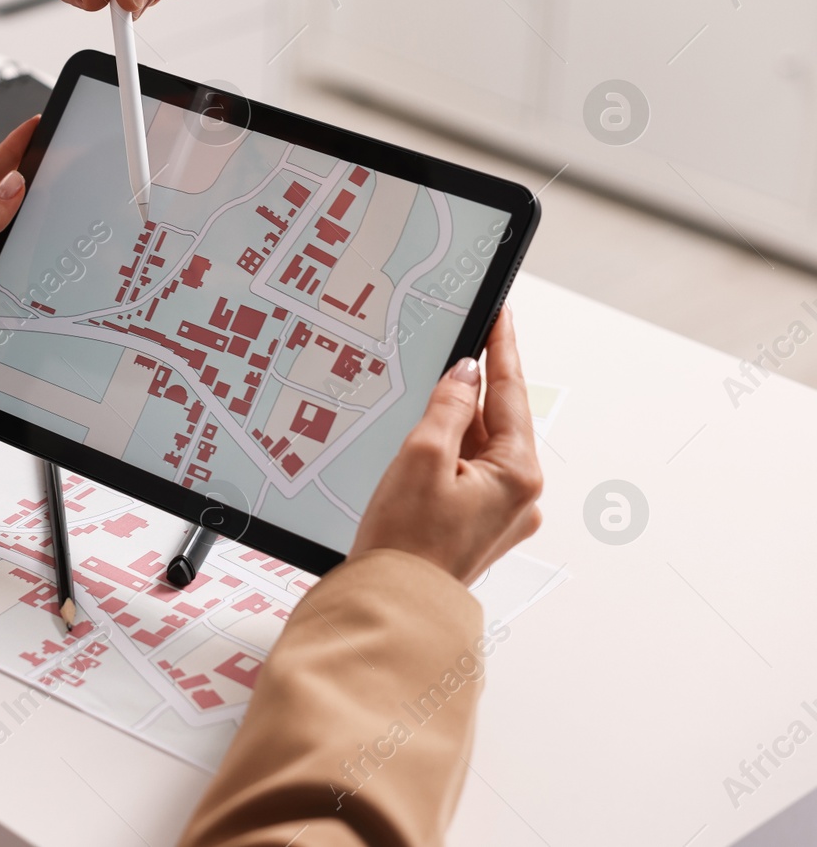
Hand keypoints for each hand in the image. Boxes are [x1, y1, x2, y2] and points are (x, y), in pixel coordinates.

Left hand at [0, 119, 35, 409]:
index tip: (32, 130)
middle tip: (54, 161)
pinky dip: (22, 269)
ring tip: (53, 202)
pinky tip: (40, 259)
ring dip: (23, 229)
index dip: (5, 154)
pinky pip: (4, 279)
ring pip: (0, 244)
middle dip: (20, 186)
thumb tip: (10, 186)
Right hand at [348, 306, 542, 584]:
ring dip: (454, 427)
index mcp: (518, 473)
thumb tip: (466, 374)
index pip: (510, 392)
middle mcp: (521, 496)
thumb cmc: (407, 542)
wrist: (394, 603)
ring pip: (480, 449)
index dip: (502, 348)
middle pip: (497, 422)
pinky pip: (469, 474)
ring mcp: (503, 514)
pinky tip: (421, 452)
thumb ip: (448, 406)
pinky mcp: (480, 527)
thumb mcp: (421, 455)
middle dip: (472, 389)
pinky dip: (448, 456)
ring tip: (420, 414)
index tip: (500, 313)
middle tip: (453, 348)